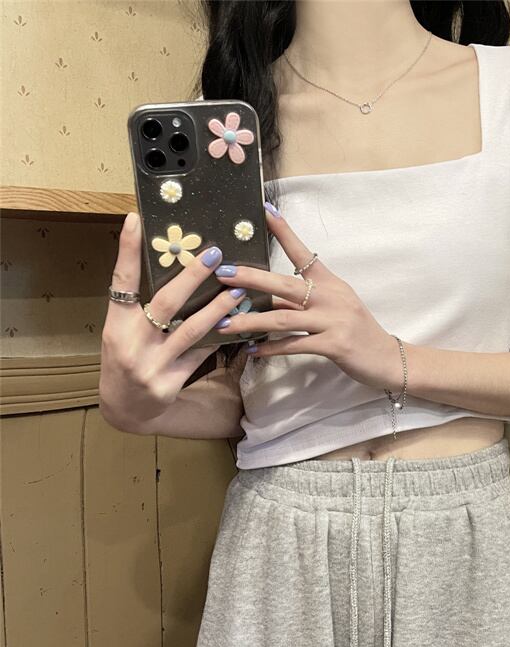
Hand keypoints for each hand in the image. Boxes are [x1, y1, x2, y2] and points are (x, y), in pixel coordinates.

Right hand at [99, 211, 251, 427]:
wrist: (125, 408)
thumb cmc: (126, 359)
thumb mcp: (121, 330)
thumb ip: (139, 305)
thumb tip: (168, 264)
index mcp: (116, 324)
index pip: (121, 281)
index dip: (128, 250)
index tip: (136, 220)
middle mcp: (131, 342)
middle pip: (165, 302)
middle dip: (192, 276)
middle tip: (215, 253)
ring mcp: (151, 364)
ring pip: (191, 330)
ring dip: (218, 308)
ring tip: (240, 289)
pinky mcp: (170, 382)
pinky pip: (201, 354)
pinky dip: (219, 338)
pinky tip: (239, 323)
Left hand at [213, 203, 403, 391]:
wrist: (386, 357)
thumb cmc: (357, 331)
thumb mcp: (332, 309)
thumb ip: (301, 302)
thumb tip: (266, 298)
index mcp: (330, 283)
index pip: (303, 253)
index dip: (284, 232)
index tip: (264, 211)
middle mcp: (331, 297)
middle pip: (285, 284)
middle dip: (251, 278)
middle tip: (222, 274)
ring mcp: (334, 320)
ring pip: (284, 318)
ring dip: (251, 321)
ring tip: (226, 324)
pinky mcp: (335, 345)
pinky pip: (295, 345)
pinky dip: (271, 347)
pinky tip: (252, 350)